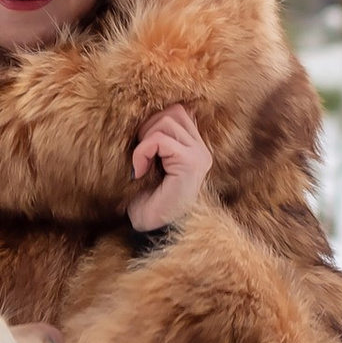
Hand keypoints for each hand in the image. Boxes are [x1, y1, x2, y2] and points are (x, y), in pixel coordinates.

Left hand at [129, 103, 210, 231]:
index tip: (142, 148)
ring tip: (141, 164)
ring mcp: (200, 156)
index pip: (177, 111)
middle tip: (140, 156)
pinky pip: (160, 140)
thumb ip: (154, 138)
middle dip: (148, 128)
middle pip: (172, 112)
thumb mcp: (150, 162)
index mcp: (194, 147)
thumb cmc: (146, 199)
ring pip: (166, 122)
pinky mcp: (191, 164)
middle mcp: (202, 150)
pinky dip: (142, 152)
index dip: (153, 121)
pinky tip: (139, 171)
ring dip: (144, 141)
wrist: (151, 231)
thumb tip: (142, 114)